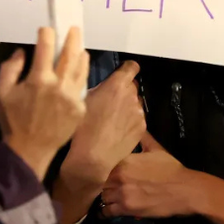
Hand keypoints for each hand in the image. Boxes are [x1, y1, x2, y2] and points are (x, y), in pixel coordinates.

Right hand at [0, 25, 88, 174]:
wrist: (30, 150)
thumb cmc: (13, 121)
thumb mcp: (1, 93)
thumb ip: (9, 69)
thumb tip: (22, 53)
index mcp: (39, 79)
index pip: (46, 47)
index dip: (46, 34)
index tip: (47, 29)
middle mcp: (59, 85)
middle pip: (70, 54)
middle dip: (72, 38)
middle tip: (74, 29)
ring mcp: (72, 97)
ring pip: (81, 69)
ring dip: (81, 55)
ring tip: (80, 48)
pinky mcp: (80, 108)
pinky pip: (82, 87)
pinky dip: (80, 76)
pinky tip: (78, 72)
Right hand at [51, 61, 145, 223]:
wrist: (92, 156)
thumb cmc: (83, 127)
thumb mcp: (83, 99)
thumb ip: (99, 88)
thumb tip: (103, 86)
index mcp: (116, 84)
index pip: (130, 67)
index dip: (127, 69)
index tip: (123, 72)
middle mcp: (131, 95)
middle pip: (131, 86)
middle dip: (122, 91)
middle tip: (109, 102)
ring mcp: (138, 112)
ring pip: (134, 103)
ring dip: (126, 106)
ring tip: (112, 120)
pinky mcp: (141, 127)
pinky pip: (137, 118)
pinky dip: (130, 121)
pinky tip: (117, 130)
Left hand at [98, 130, 192, 219]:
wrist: (183, 190)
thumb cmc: (170, 168)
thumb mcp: (156, 149)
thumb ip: (143, 138)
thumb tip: (136, 124)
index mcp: (124, 160)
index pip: (101, 163)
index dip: (98, 166)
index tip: (98, 168)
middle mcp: (118, 176)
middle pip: (98, 180)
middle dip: (100, 182)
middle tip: (100, 184)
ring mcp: (122, 194)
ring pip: (102, 196)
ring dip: (103, 196)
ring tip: (104, 196)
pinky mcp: (127, 209)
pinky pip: (107, 211)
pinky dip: (104, 212)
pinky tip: (104, 211)